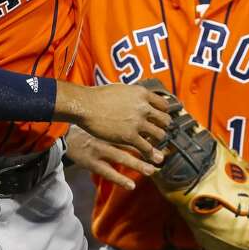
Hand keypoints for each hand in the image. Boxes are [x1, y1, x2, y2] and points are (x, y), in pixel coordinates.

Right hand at [53, 82, 170, 162]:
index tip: (163, 119)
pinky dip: (149, 154)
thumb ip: (132, 95)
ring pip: (158, 136)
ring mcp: (137, 122)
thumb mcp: (119, 89)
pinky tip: (150, 160)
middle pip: (164, 120)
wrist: (84, 105)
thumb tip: (138, 97)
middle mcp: (143, 107)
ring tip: (159, 150)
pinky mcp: (129, 136)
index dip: (164, 113)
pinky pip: (145, 148)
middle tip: (162, 134)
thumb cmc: (96, 96)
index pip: (163, 104)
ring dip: (159, 143)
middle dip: (164, 128)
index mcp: (141, 93)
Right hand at [65, 125, 157, 189]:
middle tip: (161, 158)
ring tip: (151, 170)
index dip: (146, 137)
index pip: (131, 132)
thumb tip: (141, 126)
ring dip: (137, 164)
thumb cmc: (87, 129)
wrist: (65, 137)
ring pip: (121, 158)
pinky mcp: (91, 163)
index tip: (161, 142)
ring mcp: (98, 151)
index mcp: (109, 128)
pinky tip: (131, 185)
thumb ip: (118, 125)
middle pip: (129, 144)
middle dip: (146, 152)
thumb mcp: (103, 123)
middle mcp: (106, 138)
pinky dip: (120, 179)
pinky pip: (108, 172)